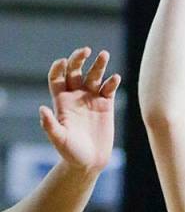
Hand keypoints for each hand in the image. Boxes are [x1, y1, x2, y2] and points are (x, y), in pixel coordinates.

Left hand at [40, 48, 117, 172]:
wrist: (90, 162)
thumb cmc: (70, 152)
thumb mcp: (58, 139)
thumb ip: (50, 124)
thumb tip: (42, 109)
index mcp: (61, 101)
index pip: (57, 77)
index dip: (59, 67)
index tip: (63, 62)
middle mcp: (76, 96)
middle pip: (75, 71)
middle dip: (79, 59)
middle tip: (86, 50)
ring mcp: (91, 99)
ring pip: (94, 76)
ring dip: (99, 65)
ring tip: (104, 55)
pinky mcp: (106, 105)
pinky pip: (109, 88)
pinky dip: (112, 82)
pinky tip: (115, 78)